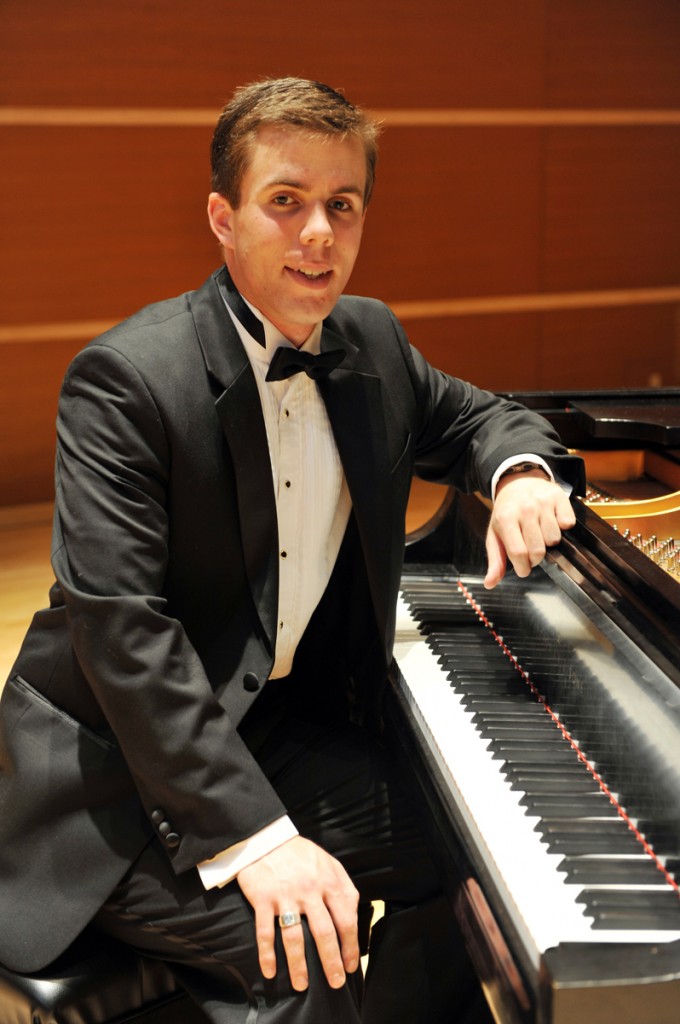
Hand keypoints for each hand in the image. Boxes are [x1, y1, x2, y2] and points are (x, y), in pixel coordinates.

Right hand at [236, 836, 359, 991]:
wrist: (267, 837)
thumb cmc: (300, 854)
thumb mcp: (328, 862)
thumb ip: (343, 885)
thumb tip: (354, 912)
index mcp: (328, 881)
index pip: (346, 919)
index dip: (350, 945)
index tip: (351, 964)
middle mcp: (309, 890)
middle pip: (324, 932)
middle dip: (331, 961)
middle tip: (335, 982)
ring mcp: (285, 895)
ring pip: (294, 937)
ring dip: (299, 965)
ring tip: (302, 985)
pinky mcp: (262, 898)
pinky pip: (265, 931)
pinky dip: (267, 954)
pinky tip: (270, 971)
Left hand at [484, 471, 574, 588]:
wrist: (518, 482)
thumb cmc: (506, 513)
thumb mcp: (495, 534)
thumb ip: (495, 561)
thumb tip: (490, 584)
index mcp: (505, 519)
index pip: (518, 554)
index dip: (523, 568)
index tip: (523, 568)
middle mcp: (524, 509)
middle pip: (538, 550)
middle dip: (536, 558)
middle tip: (531, 551)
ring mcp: (542, 502)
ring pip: (554, 539)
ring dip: (549, 542)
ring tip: (540, 534)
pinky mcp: (559, 497)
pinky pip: (568, 524)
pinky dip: (563, 528)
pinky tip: (552, 522)